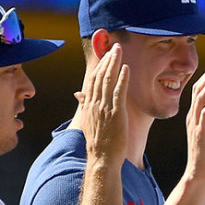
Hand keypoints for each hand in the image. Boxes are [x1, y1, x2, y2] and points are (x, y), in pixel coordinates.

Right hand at [75, 42, 128, 161]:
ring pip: (108, 80)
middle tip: (114, 46)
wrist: (102, 157)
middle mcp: (95, 104)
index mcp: (89, 105)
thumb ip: (85, 105)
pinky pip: (119, 92)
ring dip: (114, 63)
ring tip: (119, 51)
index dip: (99, 65)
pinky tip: (126, 68)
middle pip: (100, 76)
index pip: (93, 80)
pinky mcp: (116, 114)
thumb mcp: (88, 121)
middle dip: (107, 59)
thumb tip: (78, 94)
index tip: (105, 54)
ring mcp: (105, 108)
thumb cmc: (98, 141)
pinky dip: (122, 79)